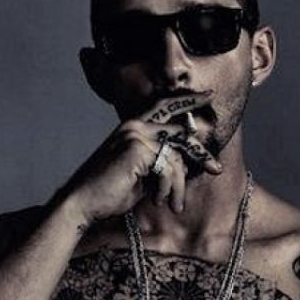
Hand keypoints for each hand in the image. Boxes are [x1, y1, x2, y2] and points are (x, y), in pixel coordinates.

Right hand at [59, 92, 221, 224]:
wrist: (83, 204)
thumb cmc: (109, 192)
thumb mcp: (140, 174)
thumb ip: (160, 162)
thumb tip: (186, 163)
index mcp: (133, 127)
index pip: (165, 106)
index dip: (188, 100)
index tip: (209, 95)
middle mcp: (134, 126)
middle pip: (181, 131)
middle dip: (201, 153)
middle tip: (216, 169)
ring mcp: (135, 135)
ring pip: (177, 156)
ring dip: (178, 185)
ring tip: (174, 204)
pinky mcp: (137, 149)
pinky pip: (168, 168)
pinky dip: (167, 188)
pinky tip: (158, 200)